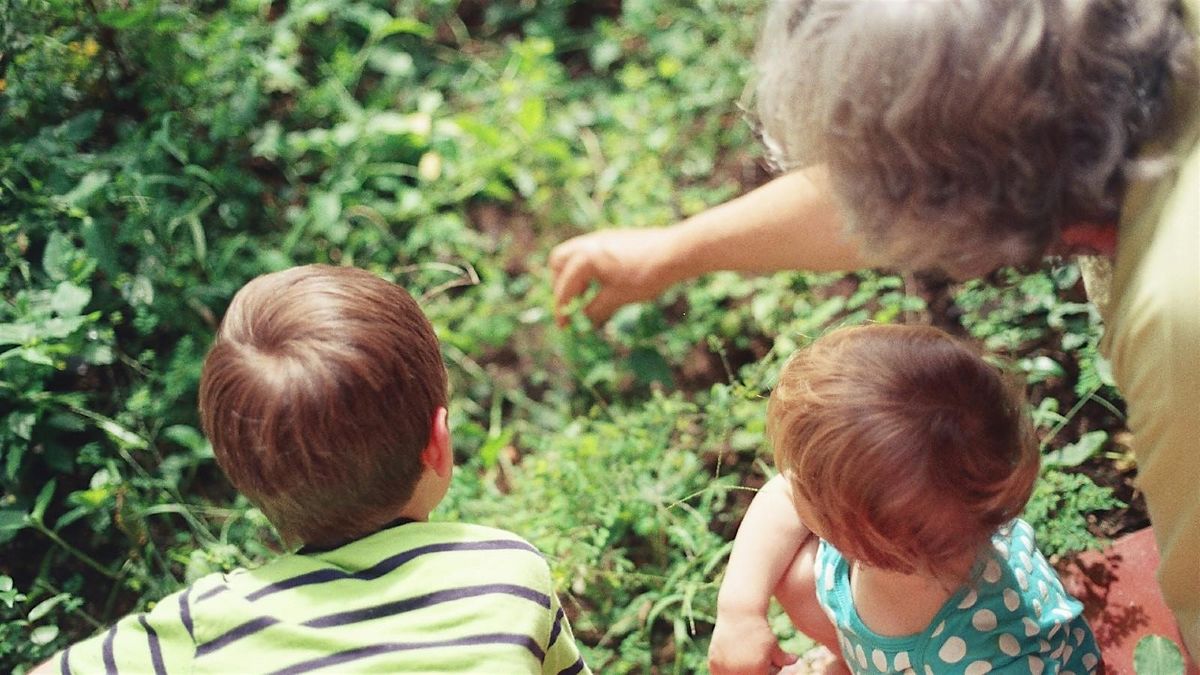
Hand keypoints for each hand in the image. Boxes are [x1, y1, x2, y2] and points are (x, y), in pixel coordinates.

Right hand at [548, 227, 679, 326]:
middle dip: (561, 285)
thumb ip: (595, 309)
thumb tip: (583, 320)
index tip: (564, 326)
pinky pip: (590, 252)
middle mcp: (588, 244)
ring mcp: (600, 238)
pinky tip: (603, 282)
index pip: (564, 288)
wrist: (675, 252)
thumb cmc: (645, 276)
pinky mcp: (613, 237)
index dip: (562, 310)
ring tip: (587, 295)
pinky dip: (588, 268)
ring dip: (575, 275)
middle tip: (571, 304)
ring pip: (574, 255)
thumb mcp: (617, 298)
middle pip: (558, 263)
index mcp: (584, 259)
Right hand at [709, 611, 797, 674]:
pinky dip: (727, 669)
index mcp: (758, 672)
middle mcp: (740, 673)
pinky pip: (721, 673)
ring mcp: (725, 670)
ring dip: (741, 670)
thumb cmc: (759, 629)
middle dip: (756, 670)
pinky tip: (733, 657)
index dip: (768, 670)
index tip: (768, 662)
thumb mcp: (773, 645)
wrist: (738, 614)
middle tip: (757, 656)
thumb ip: (783, 659)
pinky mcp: (714, 664)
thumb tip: (796, 660)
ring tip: (745, 654)